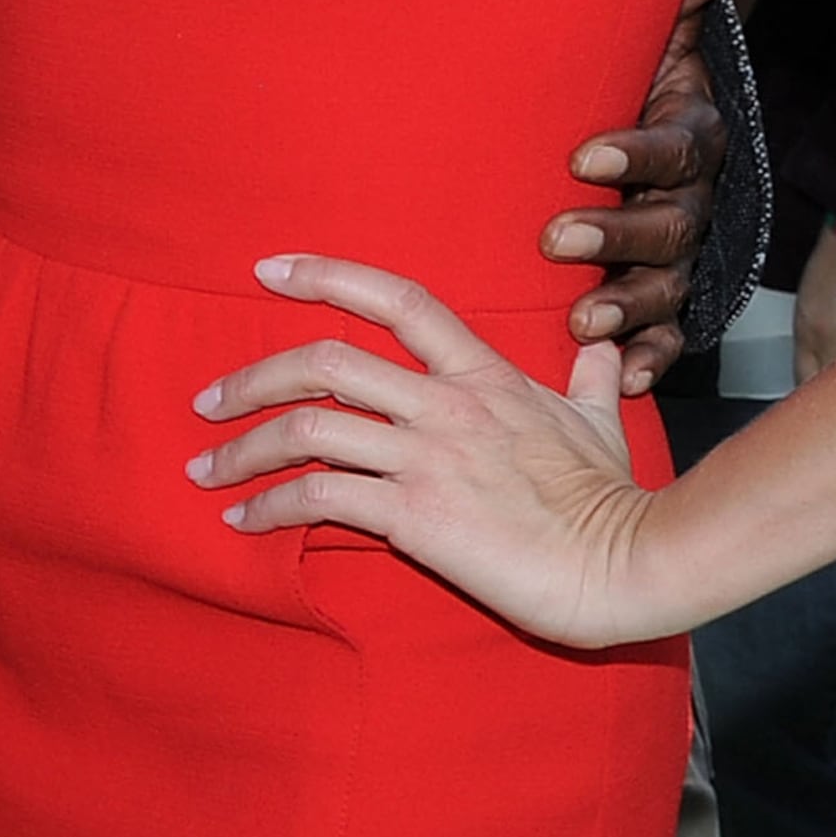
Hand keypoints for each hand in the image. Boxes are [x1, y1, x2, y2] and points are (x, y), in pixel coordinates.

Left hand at [189, 254, 672, 649]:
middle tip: (206, 401)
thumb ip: (589, 380)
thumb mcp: (603, 423)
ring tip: (205, 469)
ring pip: (306, 428)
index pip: (396, 299)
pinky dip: (269, 507)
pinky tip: (244, 521)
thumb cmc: (615, 500)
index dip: (325, 274)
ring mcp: (428, 457)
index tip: (264, 270)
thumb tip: (600, 347)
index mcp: (483, 375)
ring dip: (242, 448)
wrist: (630, 566)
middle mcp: (445, 405)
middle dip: (250, 378)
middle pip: (323, 361)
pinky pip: (320, 499)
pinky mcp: (418, 515)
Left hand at [542, 0, 745, 392]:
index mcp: (688, 139)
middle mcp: (689, 203)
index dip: (633, 153)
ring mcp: (677, 257)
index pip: (672, 148)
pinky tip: (621, 382)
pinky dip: (648, 362)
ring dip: (626, 307)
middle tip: (556, 236)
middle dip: (614, 235)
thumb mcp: (654, 36)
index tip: (583, 155)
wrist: (635, 151)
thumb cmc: (631, 86)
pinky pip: (667, 339)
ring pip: (664, 288)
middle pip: (665, 226)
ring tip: (580, 322)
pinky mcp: (662, 301)